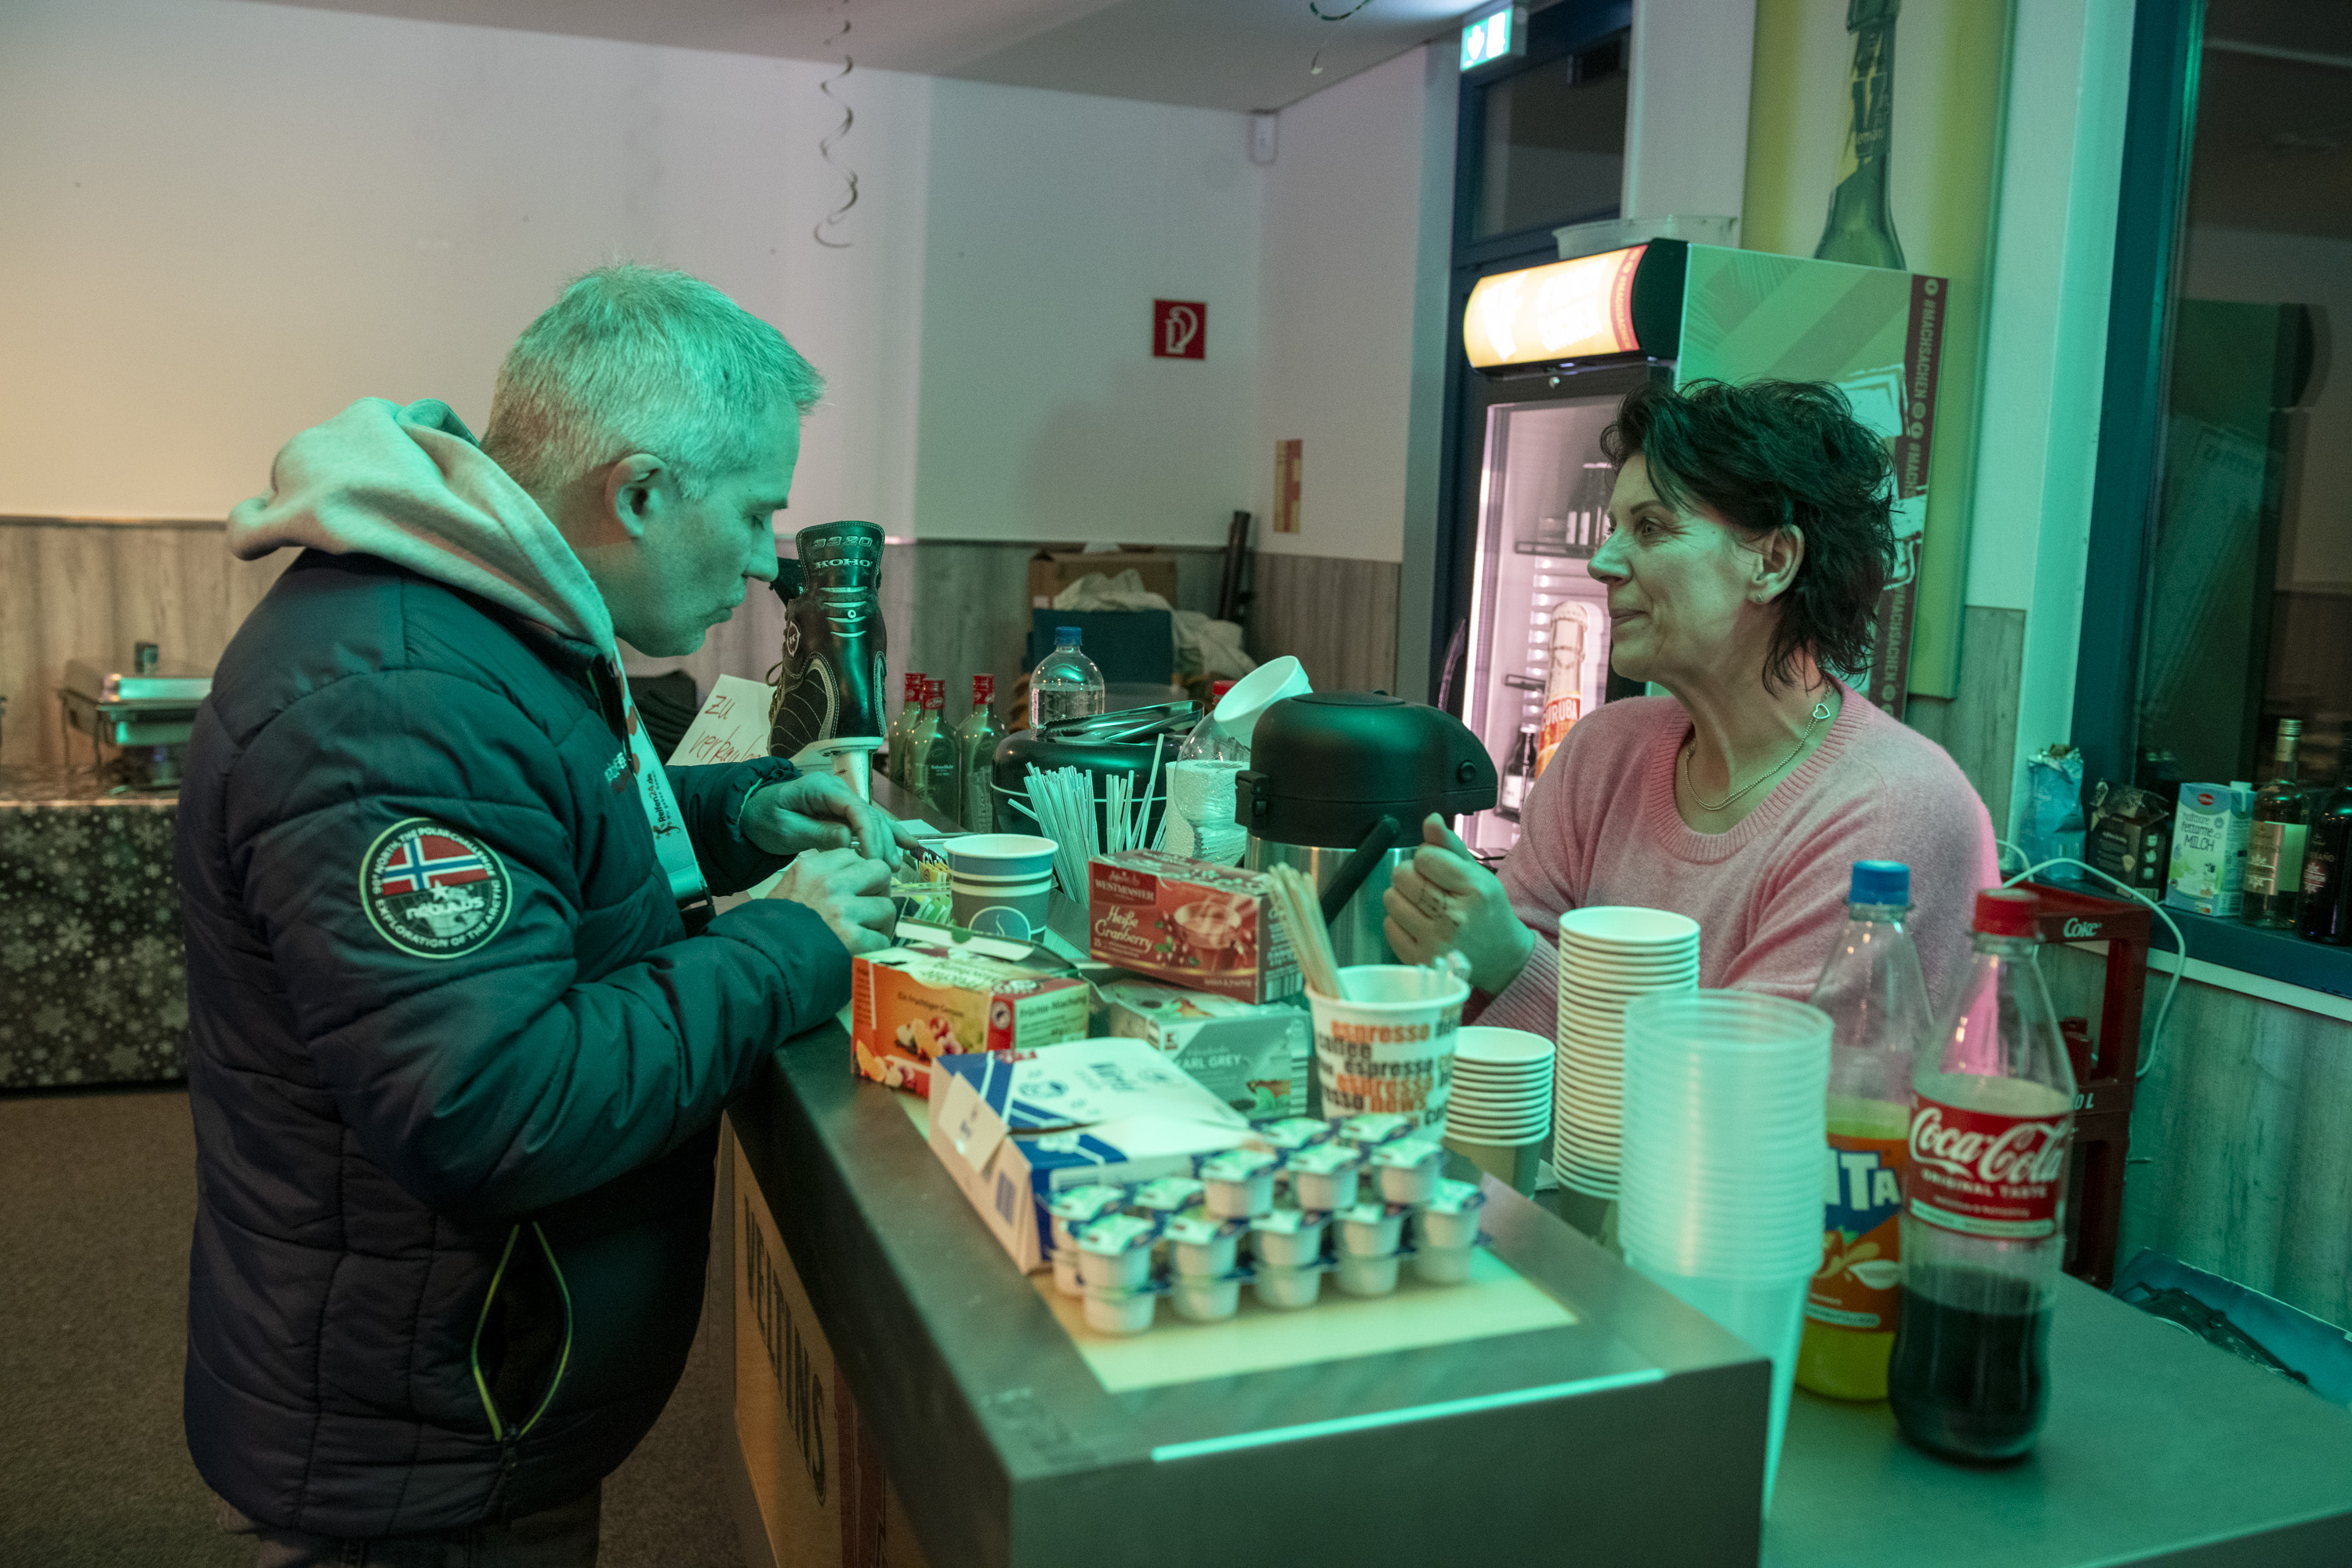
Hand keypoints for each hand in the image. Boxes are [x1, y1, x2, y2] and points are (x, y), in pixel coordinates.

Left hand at [744, 773, 923, 868]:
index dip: (869, 835)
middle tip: (886, 871)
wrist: (751, 813)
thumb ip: (817, 832)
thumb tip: (848, 839)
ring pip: (874, 820)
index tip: (873, 860)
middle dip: (882, 843)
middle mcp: (838, 791)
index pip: (856, 809)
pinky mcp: (843, 814)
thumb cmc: (765, 819)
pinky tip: (908, 845)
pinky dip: (887, 835)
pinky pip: (869, 824)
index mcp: (822, 789)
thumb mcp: (786, 828)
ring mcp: (842, 801)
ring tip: (896, 866)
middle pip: (870, 815)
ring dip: (887, 842)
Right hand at [766, 847, 896, 954]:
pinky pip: (882, 938)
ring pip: (886, 907)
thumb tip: (854, 879)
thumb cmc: (773, 932)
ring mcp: (842, 910)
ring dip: (879, 924)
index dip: (859, 874)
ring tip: (864, 935)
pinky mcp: (854, 938)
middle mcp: (828, 884)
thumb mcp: (789, 889)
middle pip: (879, 871)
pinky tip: (859, 953)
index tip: (856, 889)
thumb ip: (820, 879)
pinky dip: (874, 949)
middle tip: (870, 908)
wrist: (762, 963)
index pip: (853, 856)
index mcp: (811, 869)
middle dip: (879, 891)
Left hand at [1382, 814, 1533, 995]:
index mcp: (1474, 891)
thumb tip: (1430, 820)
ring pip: (1391, 899)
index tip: (1438, 868)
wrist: (1502, 958)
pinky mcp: (1420, 962)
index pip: (1425, 856)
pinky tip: (1419, 924)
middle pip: (1402, 876)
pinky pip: (1389, 926)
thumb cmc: (1487, 912)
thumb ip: (1450, 845)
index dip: (1427, 857)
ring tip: (1423, 905)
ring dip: (1402, 897)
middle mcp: (1455, 918)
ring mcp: (1436, 943)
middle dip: (1411, 875)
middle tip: (1428, 886)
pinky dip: (1399, 922)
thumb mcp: (1478, 874)